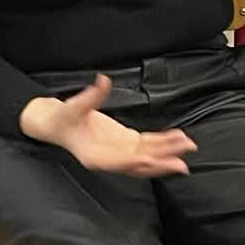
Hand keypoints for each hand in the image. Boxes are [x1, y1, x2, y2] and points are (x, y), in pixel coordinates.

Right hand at [21, 75, 194, 176]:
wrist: (57, 124)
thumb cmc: (62, 119)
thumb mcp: (72, 107)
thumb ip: (90, 96)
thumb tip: (103, 81)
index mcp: (94, 157)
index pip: (118, 162)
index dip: (134, 161)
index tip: (150, 158)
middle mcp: (110, 159)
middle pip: (139, 164)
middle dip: (161, 163)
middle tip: (181, 163)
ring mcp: (120, 152)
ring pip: (147, 156)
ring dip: (167, 153)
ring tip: (187, 146)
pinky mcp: (125, 143)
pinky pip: (147, 145)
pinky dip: (162, 143)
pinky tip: (177, 138)